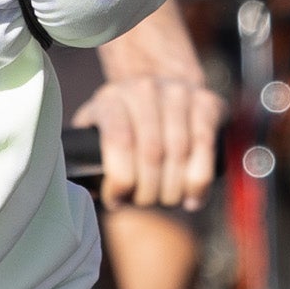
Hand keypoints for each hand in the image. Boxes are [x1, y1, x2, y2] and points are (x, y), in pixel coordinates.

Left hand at [71, 73, 215, 209]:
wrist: (160, 85)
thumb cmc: (123, 122)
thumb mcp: (96, 128)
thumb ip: (83, 156)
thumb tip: (85, 194)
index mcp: (110, 99)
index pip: (119, 142)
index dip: (120, 180)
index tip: (117, 201)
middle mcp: (144, 90)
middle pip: (151, 153)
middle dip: (149, 191)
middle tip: (145, 203)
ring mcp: (178, 92)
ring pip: (179, 152)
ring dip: (174, 189)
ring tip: (168, 202)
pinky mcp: (206, 101)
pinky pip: (205, 146)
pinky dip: (199, 179)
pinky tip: (193, 198)